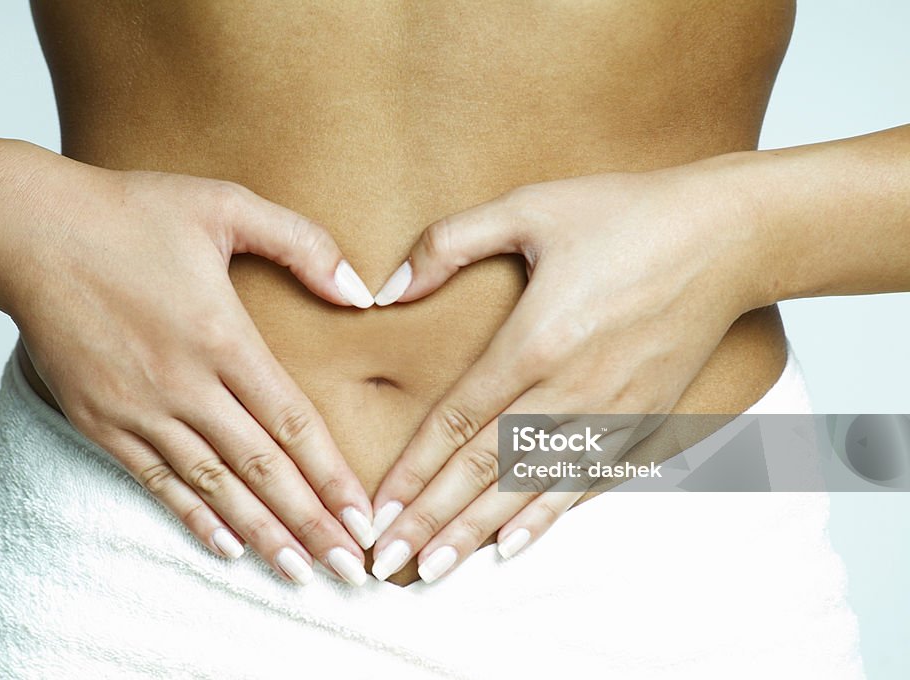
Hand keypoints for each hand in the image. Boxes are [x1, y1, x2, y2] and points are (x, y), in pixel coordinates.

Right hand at [0, 147, 377, 585]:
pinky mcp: (100, 420)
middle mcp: (184, 384)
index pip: (291, 421)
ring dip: (260, 534)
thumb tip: (359, 292)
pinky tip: (225, 546)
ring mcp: (139, 408)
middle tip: (348, 568)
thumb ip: (302, 243)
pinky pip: (155, 481)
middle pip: (261, 469)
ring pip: (213, 486)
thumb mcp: (225, 204)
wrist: (28, 232)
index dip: (331, 474)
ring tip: (298, 572)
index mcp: (222, 336)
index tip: (362, 516)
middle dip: (310, 522)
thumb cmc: (128, 213)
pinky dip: (192, 516)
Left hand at [370, 165, 762, 581]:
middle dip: (432, 519)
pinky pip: (585, 481)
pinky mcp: (643, 420)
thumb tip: (385, 290)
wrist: (726, 236)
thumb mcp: (528, 206)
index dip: (414, 470)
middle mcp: (571, 389)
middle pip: (485, 468)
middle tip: (387, 561)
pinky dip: (546, 516)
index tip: (378, 510)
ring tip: (433, 570)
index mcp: (535, 340)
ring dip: (477, 533)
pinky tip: (513, 546)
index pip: (458, 421)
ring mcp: (611, 412)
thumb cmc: (625, 214)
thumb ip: (448, 244)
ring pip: (530, 486)